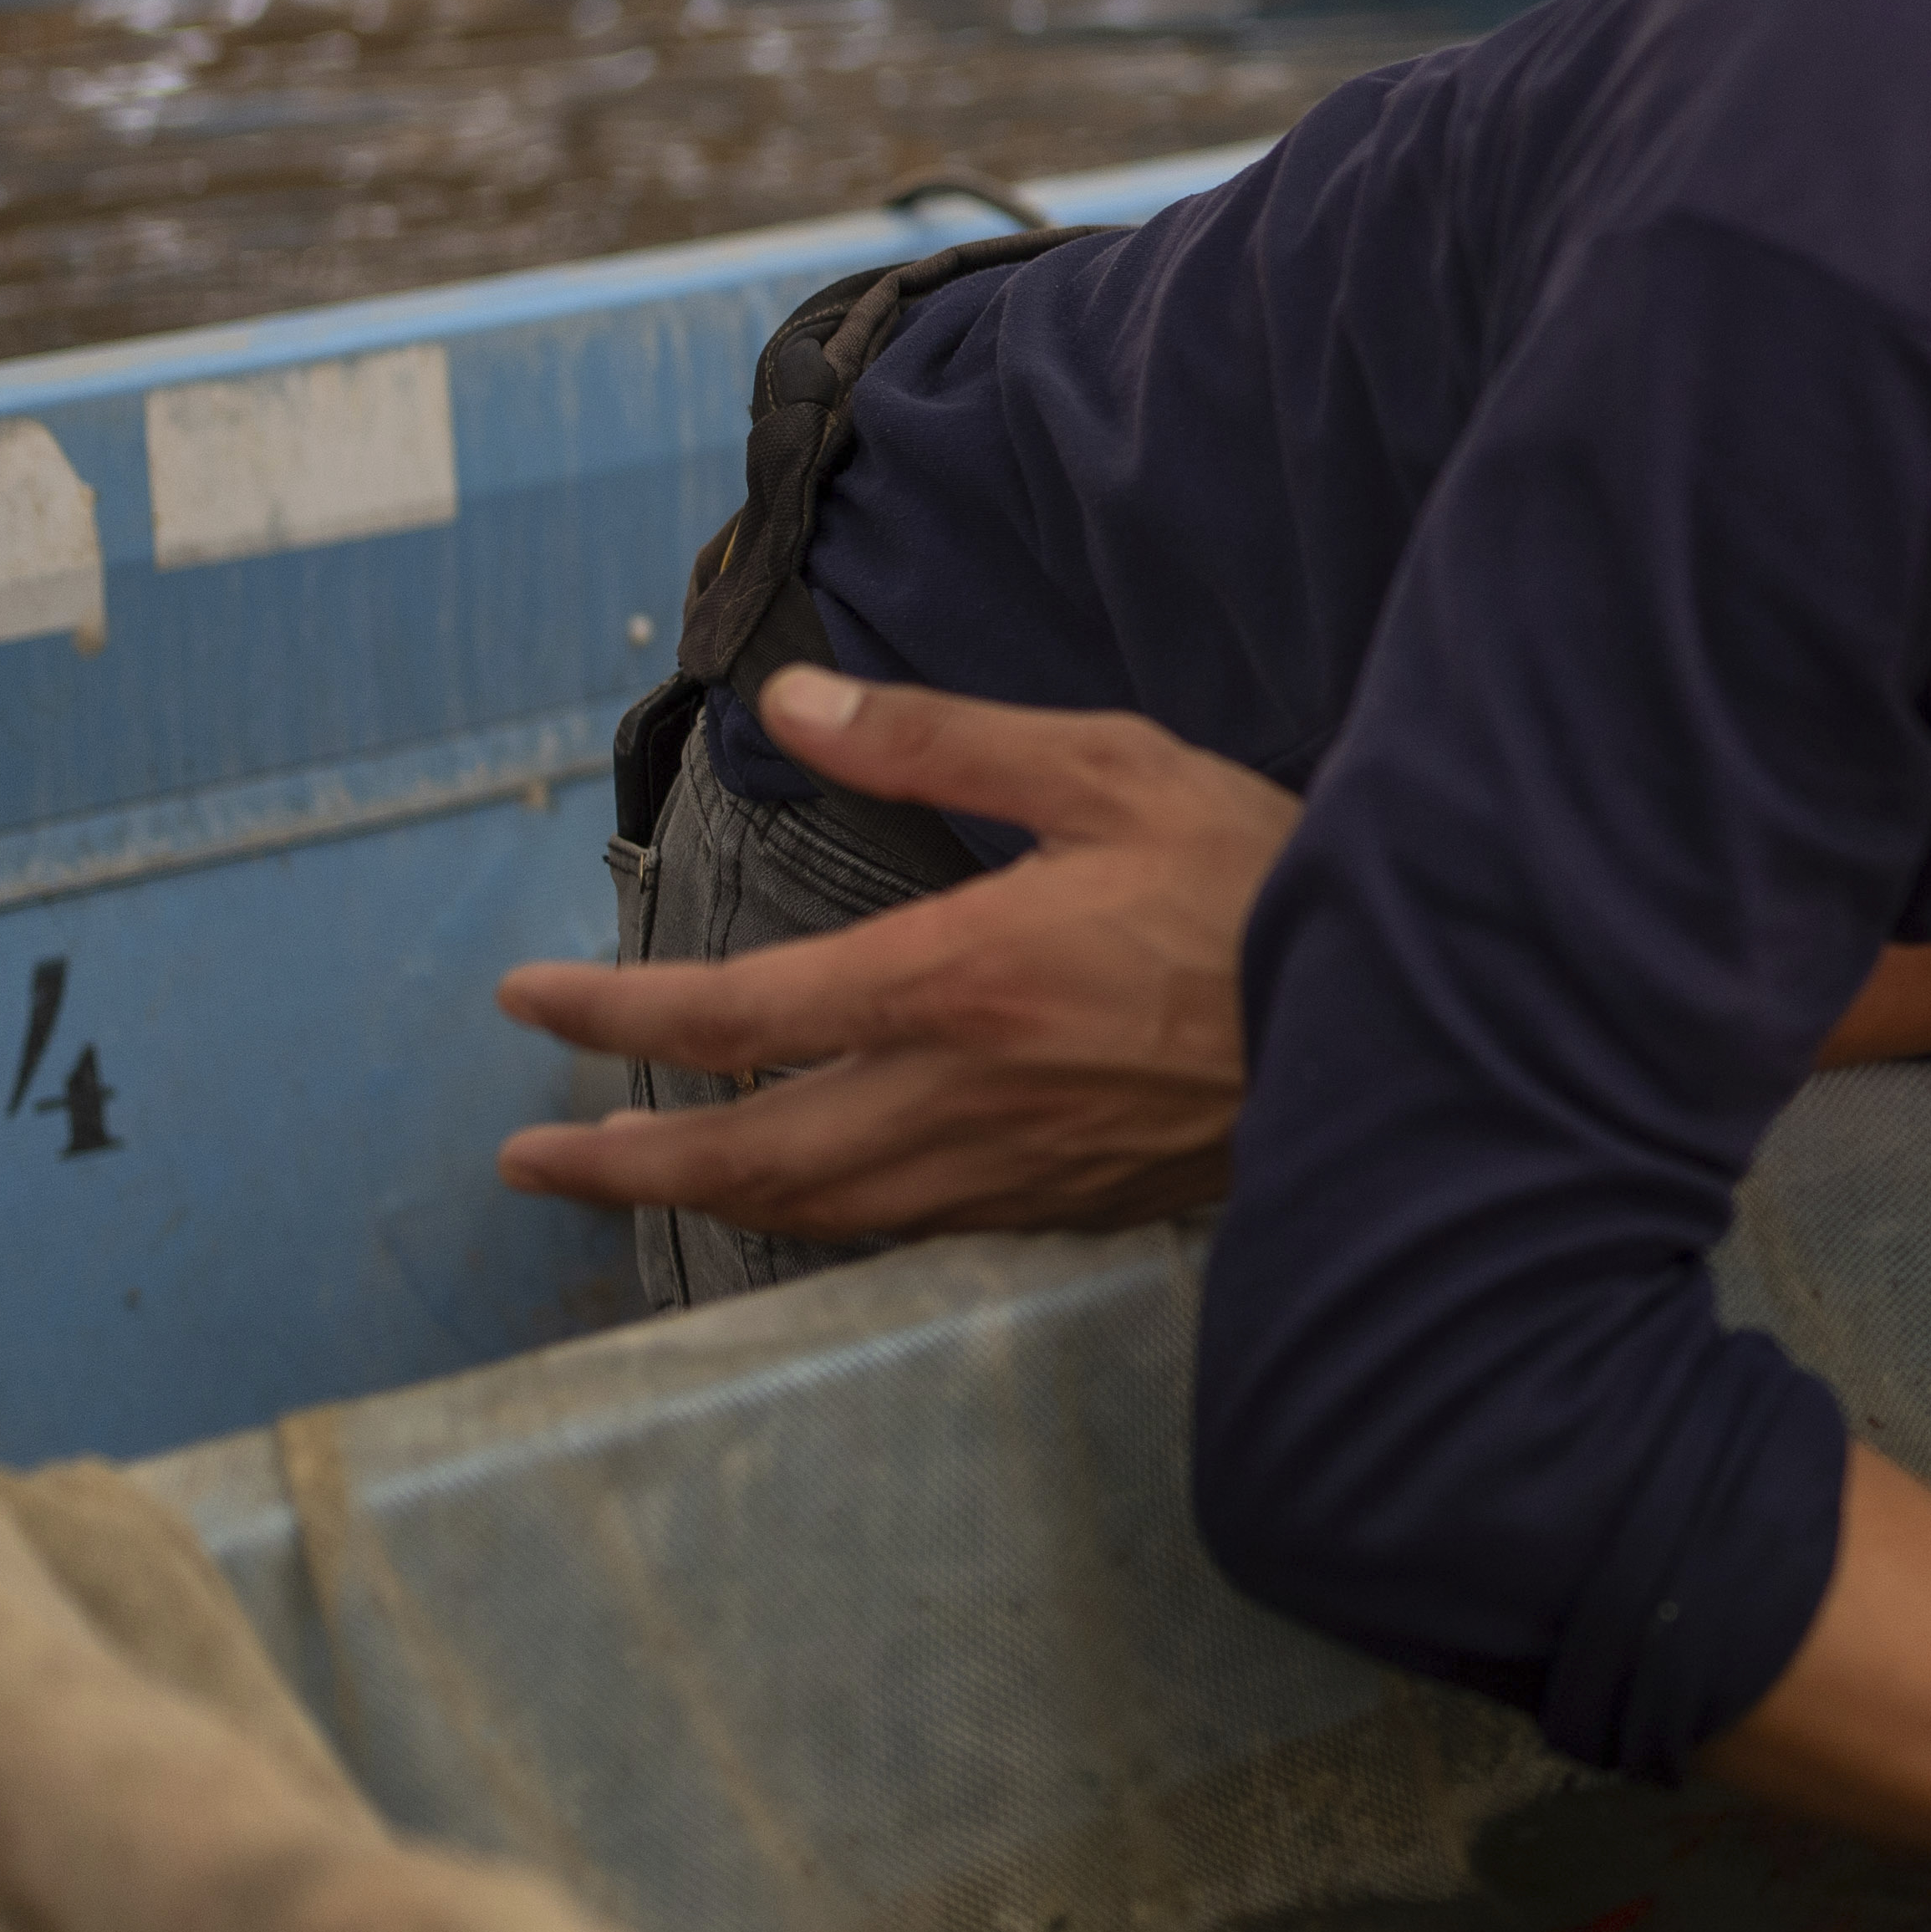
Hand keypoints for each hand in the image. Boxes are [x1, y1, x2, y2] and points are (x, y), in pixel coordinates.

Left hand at [495, 666, 1288, 1240]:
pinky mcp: (1063, 1206)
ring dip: (702, 1202)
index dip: (613, 1014)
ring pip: (814, 1210)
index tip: (527, 1003)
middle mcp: (962, 1095)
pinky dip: (816, 1222)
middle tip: (528, 1162)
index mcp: (958, 977)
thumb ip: (941, 742)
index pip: (736, 1015)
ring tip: (627, 1187)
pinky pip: (903, 1229)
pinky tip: (796, 1201)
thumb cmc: (1261, 885)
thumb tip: (796, 702)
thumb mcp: (1111, 769)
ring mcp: (1012, 1168)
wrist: (1404, 1028)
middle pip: (747, 1156)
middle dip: (620, 1163)